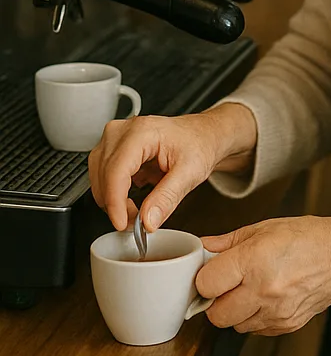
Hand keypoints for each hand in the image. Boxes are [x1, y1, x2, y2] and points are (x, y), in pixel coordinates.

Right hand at [88, 107, 245, 232]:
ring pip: (99, 177)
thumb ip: (167, 198)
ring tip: (137, 210)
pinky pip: (104, 175)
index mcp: (141, 132)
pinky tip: (133, 197)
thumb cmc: (200, 144)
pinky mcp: (113, 148)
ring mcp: (114, 138)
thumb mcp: (190, 173)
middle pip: (103, 176)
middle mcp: (122, 132)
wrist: (204, 135)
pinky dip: (116, 192)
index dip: (115, 202)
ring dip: (114, 199)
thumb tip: (147, 221)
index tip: (122, 223)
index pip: (116, 172)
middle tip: (135, 222)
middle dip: (116, 204)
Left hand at [196, 216, 330, 335]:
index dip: (206, 279)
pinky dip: (257, 318)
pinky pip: (256, 330)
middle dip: (218, 301)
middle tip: (231, 286)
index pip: (205, 285)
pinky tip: (270, 298)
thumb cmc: (311, 238)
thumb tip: (202, 249)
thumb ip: (229, 242)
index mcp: (254, 260)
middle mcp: (264, 289)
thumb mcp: (267, 228)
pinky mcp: (287, 325)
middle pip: (216, 314)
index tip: (214, 274)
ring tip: (254, 290)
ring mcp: (276, 311)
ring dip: (238, 311)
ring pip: (235, 325)